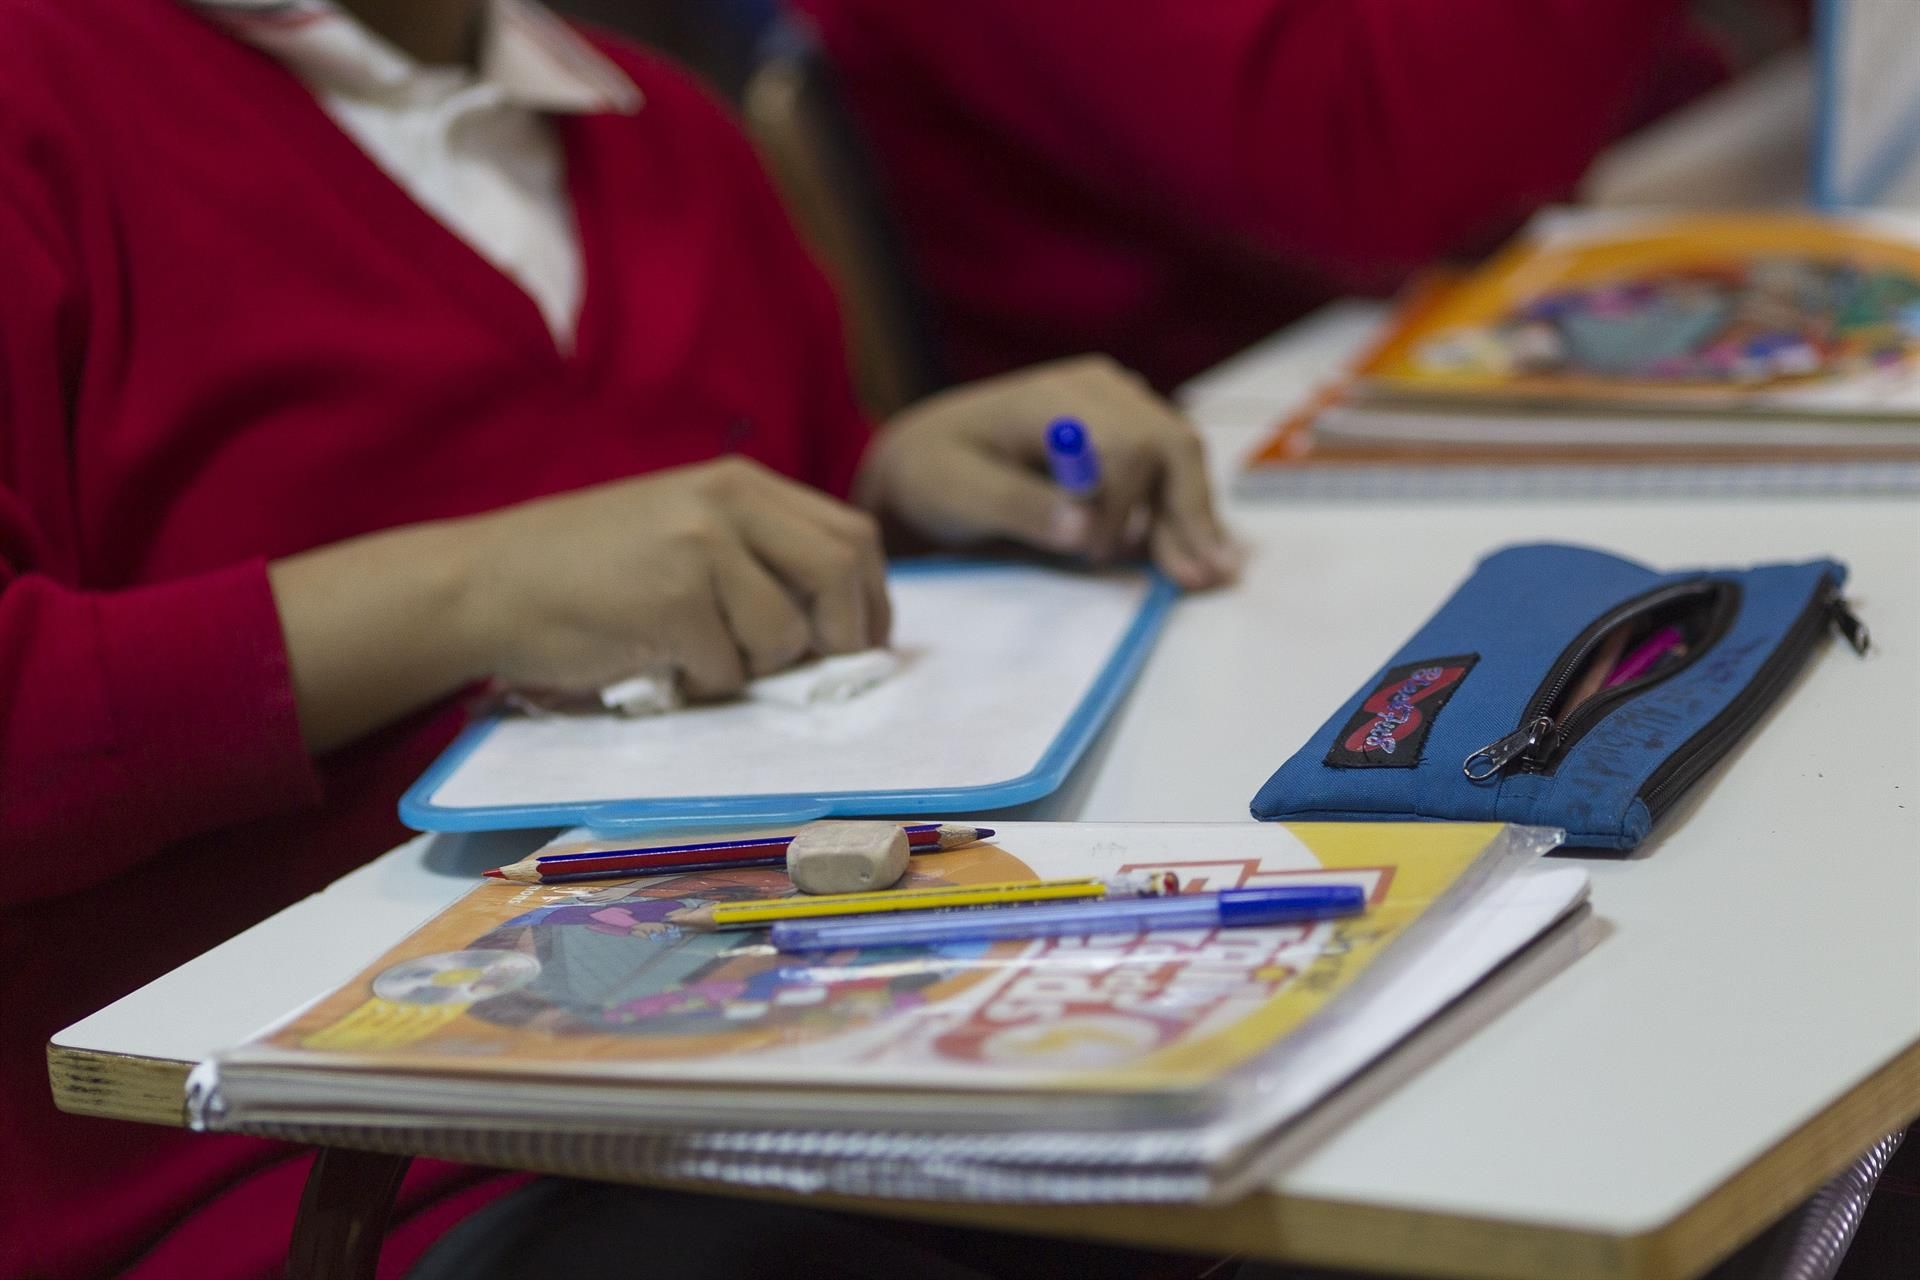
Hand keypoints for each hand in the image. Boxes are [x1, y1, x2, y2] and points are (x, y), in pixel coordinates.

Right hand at [461, 457, 889, 696]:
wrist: (486, 583)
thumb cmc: (588, 571)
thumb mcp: (685, 531)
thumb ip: (759, 553)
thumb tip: (845, 620)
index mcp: (741, 484)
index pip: (851, 535)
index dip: (870, 598)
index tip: (859, 642)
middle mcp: (728, 503)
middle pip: (841, 572)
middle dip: (841, 635)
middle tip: (808, 668)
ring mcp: (700, 548)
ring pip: (786, 632)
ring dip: (755, 668)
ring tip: (700, 656)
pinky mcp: (671, 600)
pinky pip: (726, 668)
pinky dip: (701, 684)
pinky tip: (658, 664)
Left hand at [855, 355, 1238, 587]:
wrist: (928, 458)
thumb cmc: (934, 474)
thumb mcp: (956, 494)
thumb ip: (1017, 506)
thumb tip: (1083, 527)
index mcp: (1058, 396)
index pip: (1127, 444)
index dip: (1124, 505)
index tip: (1094, 552)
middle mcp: (1101, 391)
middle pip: (1171, 446)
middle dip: (1188, 514)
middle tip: (1200, 579)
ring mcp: (1119, 408)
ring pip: (1180, 460)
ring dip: (1194, 519)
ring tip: (1209, 577)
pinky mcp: (1126, 434)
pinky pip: (1170, 472)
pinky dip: (1184, 514)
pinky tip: (1200, 554)